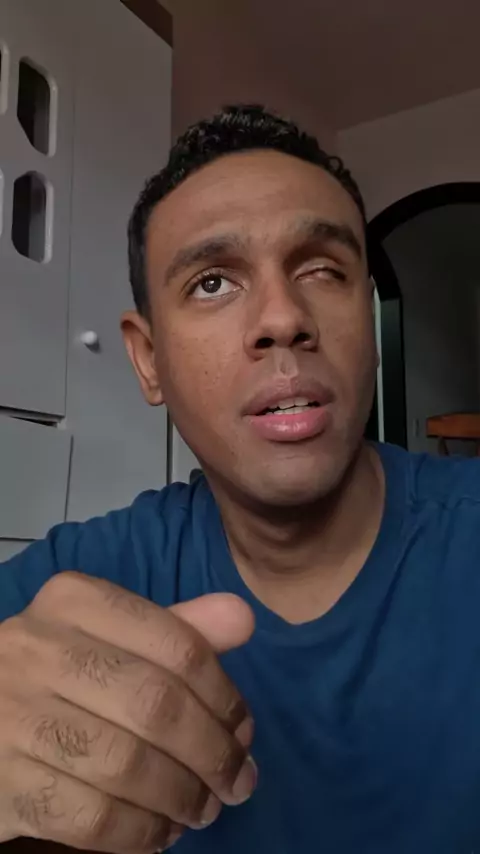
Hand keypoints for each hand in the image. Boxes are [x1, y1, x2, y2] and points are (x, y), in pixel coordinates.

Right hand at [0, 573, 254, 851]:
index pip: (176, 644)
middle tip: (238, 782)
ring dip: (181, 797)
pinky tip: (160, 832)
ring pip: (124, 765)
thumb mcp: (113, 636)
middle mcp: (35, 647)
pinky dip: (139, 832)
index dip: (224, 695)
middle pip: (155, 705)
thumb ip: (179, 630)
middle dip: (212, 752)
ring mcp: (10, 715)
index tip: (244, 730)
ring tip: (203, 809)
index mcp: (74, 601)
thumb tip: (243, 618)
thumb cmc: (59, 673)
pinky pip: (89, 818)